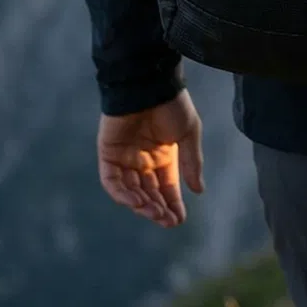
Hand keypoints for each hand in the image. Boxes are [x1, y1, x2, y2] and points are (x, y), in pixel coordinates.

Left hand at [97, 91, 204, 226]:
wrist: (150, 85)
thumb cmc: (172, 105)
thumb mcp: (189, 134)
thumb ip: (191, 163)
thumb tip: (198, 191)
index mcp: (164, 155)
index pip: (167, 187)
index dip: (173, 203)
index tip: (179, 220)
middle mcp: (143, 160)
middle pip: (149, 192)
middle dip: (158, 208)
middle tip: (168, 221)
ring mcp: (125, 158)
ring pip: (130, 190)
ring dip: (142, 204)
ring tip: (155, 213)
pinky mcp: (108, 154)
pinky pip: (112, 181)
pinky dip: (122, 194)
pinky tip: (137, 202)